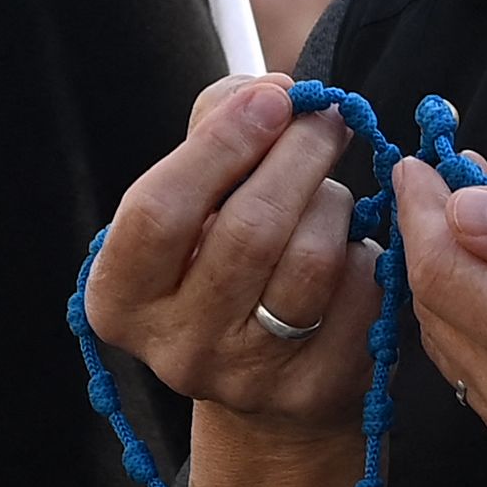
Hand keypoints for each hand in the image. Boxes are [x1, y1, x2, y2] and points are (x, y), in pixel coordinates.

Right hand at [85, 76, 384, 454]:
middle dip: (299, 156)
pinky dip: (366, 255)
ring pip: (311, 260)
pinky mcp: (315, 391)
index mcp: (121, 296)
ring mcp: (246, 379)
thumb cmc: (216, 255)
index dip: (221, 145)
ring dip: (333, 205)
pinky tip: (349, 250)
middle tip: (326, 119)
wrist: (258, 373)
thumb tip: (276, 95)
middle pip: (248, 231)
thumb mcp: (190, 197)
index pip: (159, 211)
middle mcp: (175, 347)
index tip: (274, 100)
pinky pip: (361, 295)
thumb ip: (215, 126)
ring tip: (329, 194)